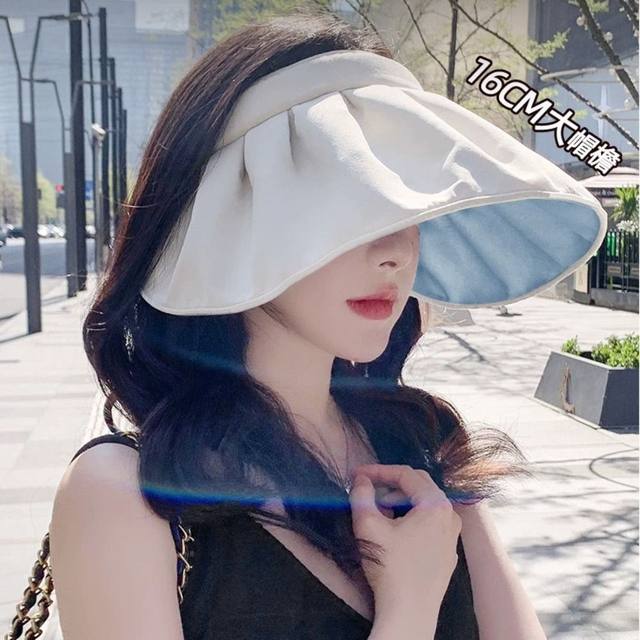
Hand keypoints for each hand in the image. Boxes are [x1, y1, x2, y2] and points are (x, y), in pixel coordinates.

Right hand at [349, 464, 461, 618]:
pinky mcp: (447, 553)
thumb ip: (361, 496)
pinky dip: (411, 519)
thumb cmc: (390, 567)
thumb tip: (360, 481)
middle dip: (391, 484)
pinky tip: (394, 531)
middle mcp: (450, 516)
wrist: (409, 614)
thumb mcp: (368, 526)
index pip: (406, 474)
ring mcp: (452, 536)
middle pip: (419, 486)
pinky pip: (430, 524)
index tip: (357, 475)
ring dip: (400, 502)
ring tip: (378, 510)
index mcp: (436, 504)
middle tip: (368, 489)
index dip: (379, 471)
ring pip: (425, 505)